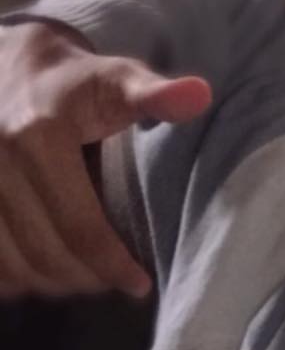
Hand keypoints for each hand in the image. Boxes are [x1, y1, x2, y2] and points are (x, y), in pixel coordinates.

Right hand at [0, 20, 211, 299]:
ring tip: (84, 277)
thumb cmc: (73, 80)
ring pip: (10, 266)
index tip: (140, 284)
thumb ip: (155, 94)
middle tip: (114, 281)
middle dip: (85, 278)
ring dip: (49, 283)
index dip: (112, 264)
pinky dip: (12, 277)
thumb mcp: (116, 78)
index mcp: (37, 136)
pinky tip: (41, 271)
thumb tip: (200, 96)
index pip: (79, 226)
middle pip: (44, 253)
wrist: (3, 66)